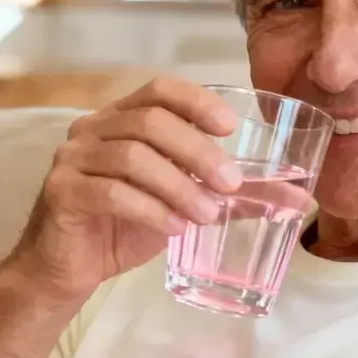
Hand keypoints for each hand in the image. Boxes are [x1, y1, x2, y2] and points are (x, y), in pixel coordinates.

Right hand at [10, 76, 243, 301]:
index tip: (231, 128)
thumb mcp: (181, 204)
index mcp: (121, 118)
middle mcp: (93, 128)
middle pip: (150, 122)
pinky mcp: (61, 191)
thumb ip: (230, 196)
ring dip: (178, 186)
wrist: (67, 269)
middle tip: (231, 184)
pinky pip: (111, 192)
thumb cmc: (124, 227)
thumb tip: (296, 199)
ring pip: (132, 157)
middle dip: (197, 151)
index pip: (159, 89)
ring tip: (208, 215)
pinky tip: (175, 228)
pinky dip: (150, 210)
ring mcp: (72, 158)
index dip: (196, 101)